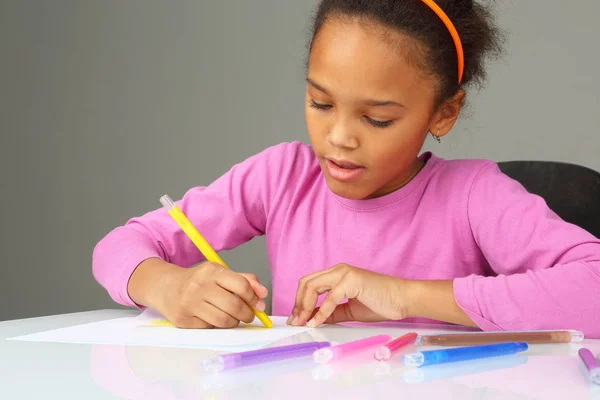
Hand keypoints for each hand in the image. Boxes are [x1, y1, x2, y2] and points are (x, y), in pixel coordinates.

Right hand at [155, 261, 267, 328]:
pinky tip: (212, 318)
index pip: (241, 286)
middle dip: (247, 314)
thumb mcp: (220, 273)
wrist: (166, 287)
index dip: (253, 298)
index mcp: (212, 270)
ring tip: (232, 318)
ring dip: (233, 322)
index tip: (258, 305)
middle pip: (234, 306)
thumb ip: (245, 281)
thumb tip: (263, 294)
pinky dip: (216, 326)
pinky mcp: (183, 320)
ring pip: (223, 321)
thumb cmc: (199, 281)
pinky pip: (209, 328)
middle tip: (249, 316)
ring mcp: (190, 303)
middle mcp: (199, 285)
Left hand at [287, 264, 407, 327]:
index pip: (309, 283)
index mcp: (337, 274)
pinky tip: (315, 323)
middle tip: (295, 321)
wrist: (403, 299)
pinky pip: (330, 297)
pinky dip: (320, 312)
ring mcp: (345, 273)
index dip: (299, 301)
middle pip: (306, 283)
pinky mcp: (352, 280)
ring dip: (304, 306)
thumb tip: (312, 319)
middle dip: (297, 303)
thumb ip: (332, 312)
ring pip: (313, 286)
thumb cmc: (381, 302)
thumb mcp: (350, 310)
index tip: (296, 318)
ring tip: (302, 322)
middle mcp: (338, 269)